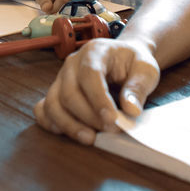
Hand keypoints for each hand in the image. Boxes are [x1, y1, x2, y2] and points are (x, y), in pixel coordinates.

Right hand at [34, 37, 160, 144]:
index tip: (113, 120)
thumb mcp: (145, 69)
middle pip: (69, 92)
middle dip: (88, 117)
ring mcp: (61, 78)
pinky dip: (50, 123)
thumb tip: (130, 110)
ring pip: (53, 103)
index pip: (90, 74)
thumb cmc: (133, 62)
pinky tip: (67, 132)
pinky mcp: (56, 92)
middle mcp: (72, 63)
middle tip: (110, 131)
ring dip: (69, 125)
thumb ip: (139, 87)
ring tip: (90, 138)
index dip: (99, 99)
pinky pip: (43, 109)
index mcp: (94, 51)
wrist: (123, 57)